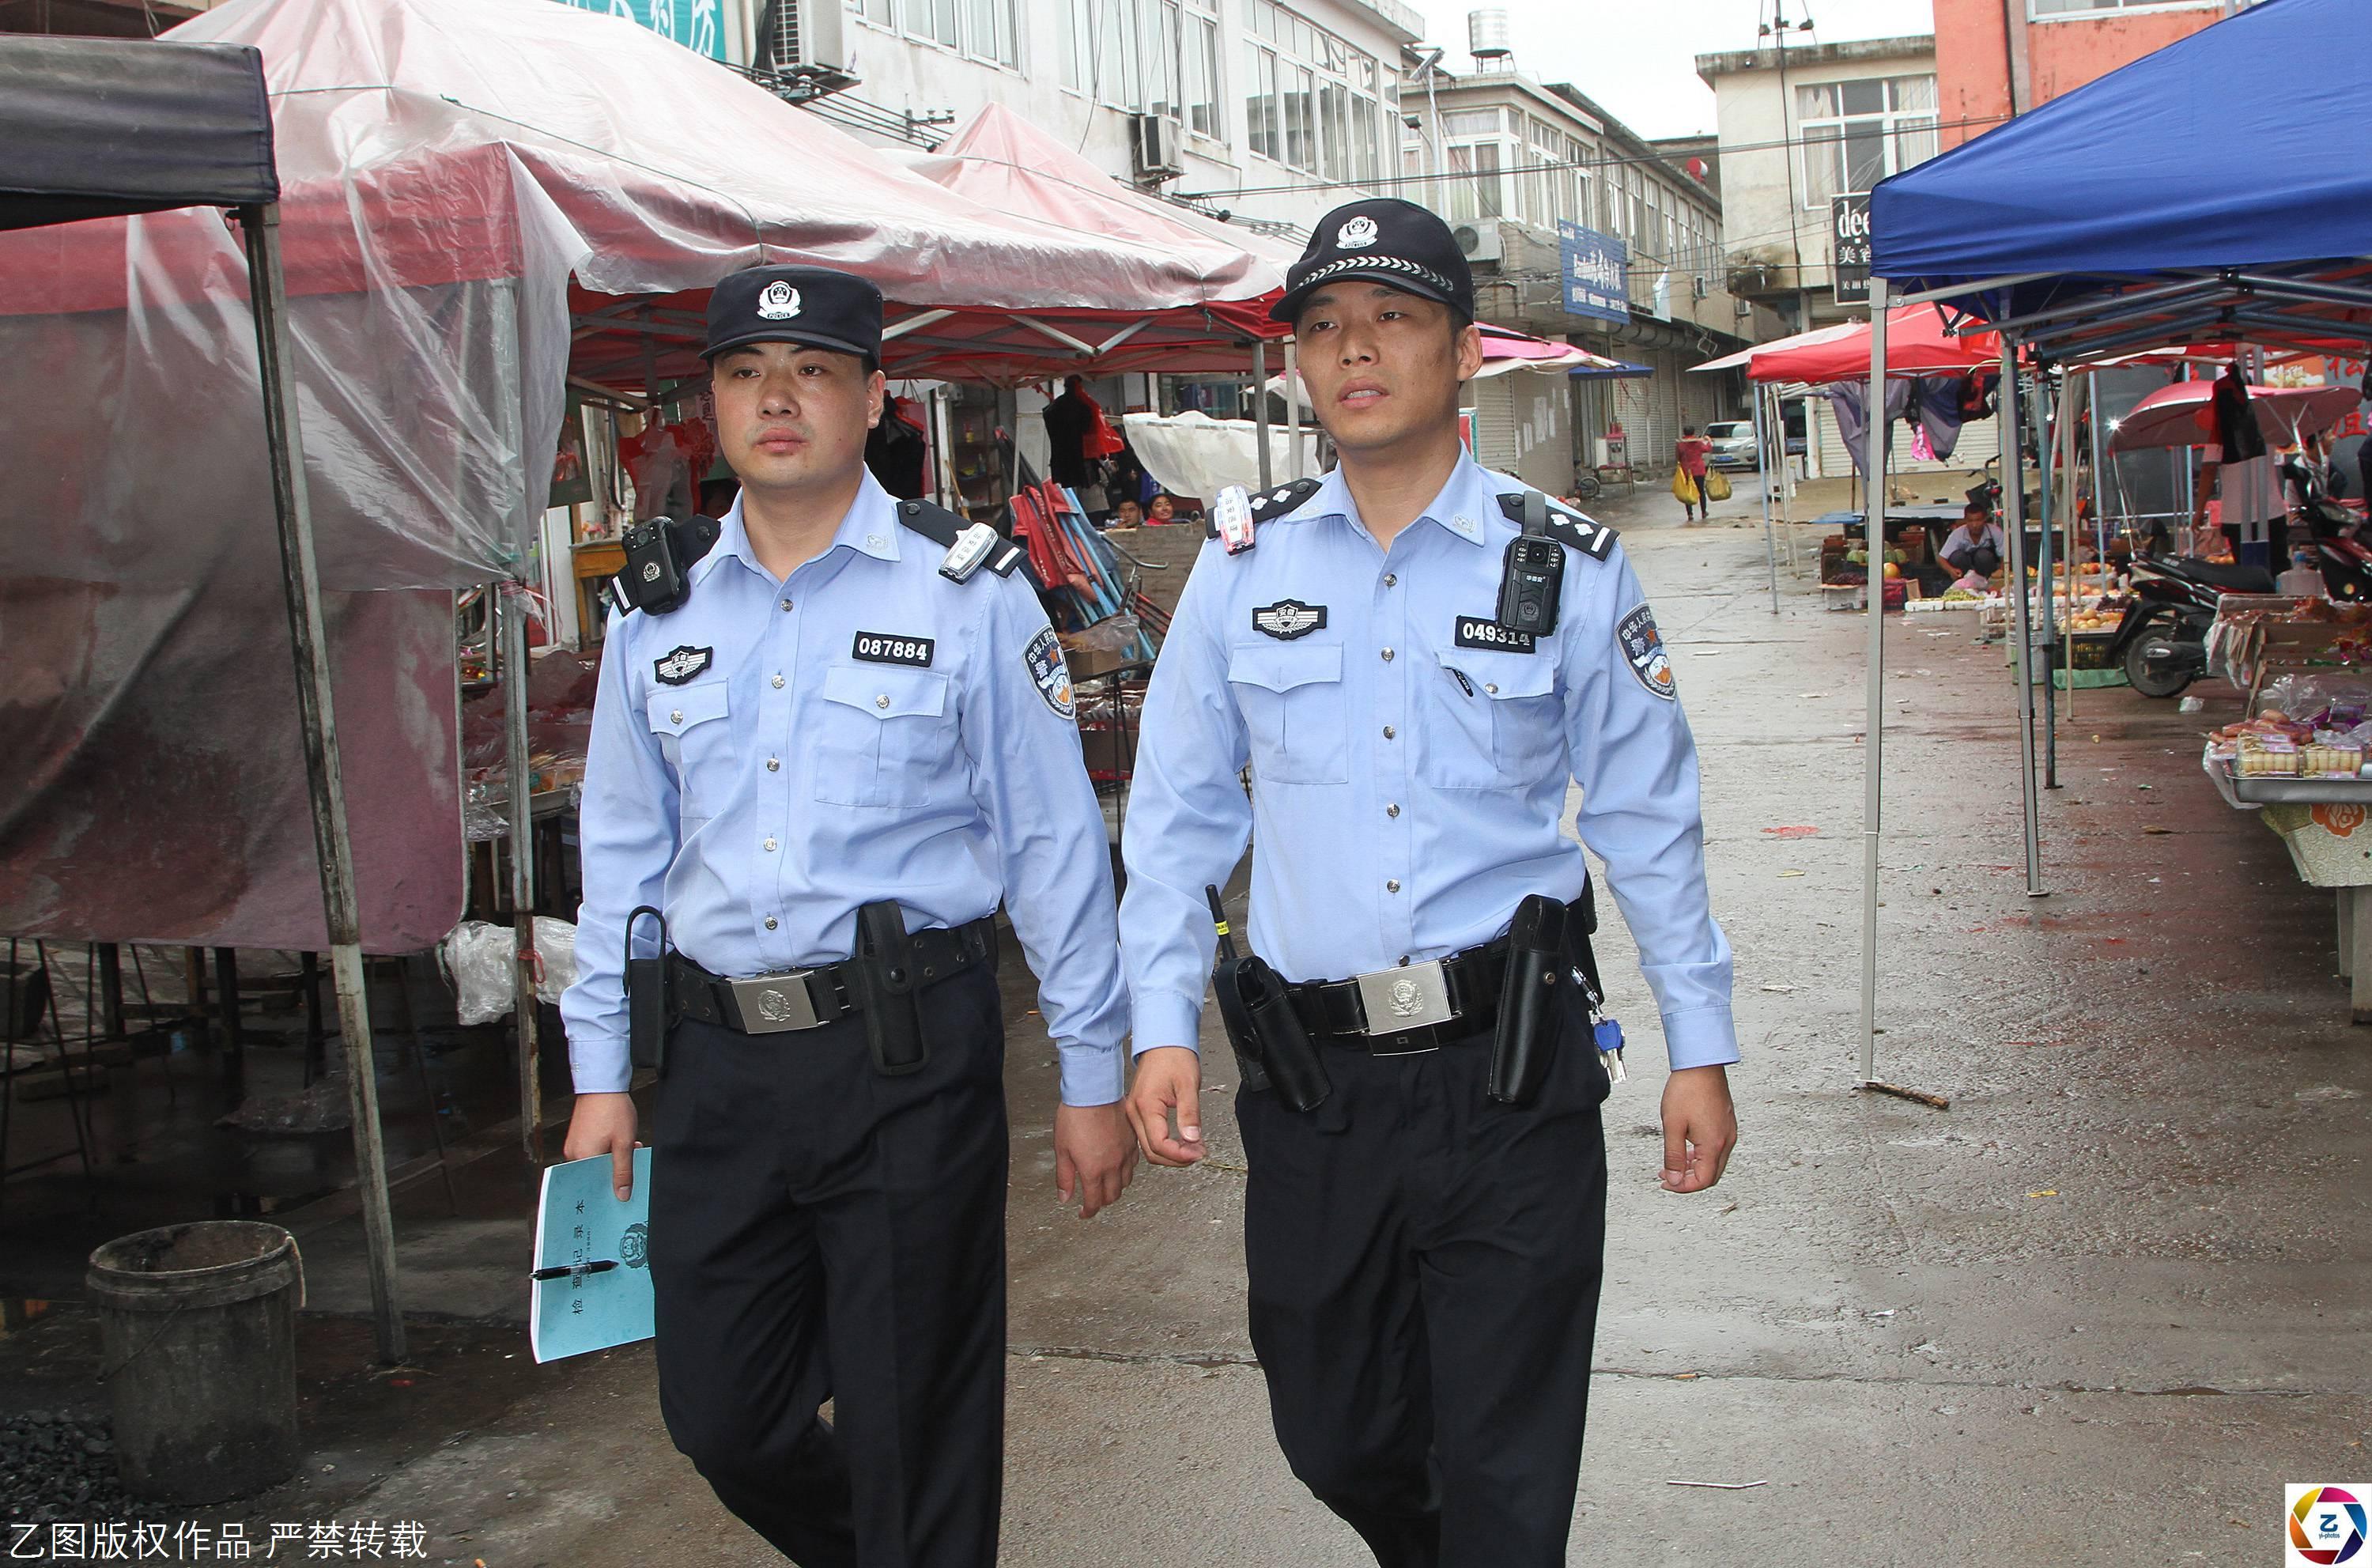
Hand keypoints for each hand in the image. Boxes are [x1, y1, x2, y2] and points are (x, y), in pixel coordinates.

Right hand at [562, 1091, 640, 1200]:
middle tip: (630, 1168)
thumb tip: (621, 1195)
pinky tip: (621, 1143)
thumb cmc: (613, 1110)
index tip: (623, 1193)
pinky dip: (607, 1150)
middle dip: (613, 1172)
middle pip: (594, 1173)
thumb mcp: (624, 1144)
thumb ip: (623, 1171)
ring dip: (612, 1159)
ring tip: (629, 1149)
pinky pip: (592, 1150)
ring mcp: (574, 1143)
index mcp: (581, 1158)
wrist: (603, 1084)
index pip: (593, 1184)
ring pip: (595, 1161)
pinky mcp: (578, 1135)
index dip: (609, 1189)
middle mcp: (573, 1153)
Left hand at [1053, 1102, 1137, 1218]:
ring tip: (1105, 1186)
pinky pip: (1133, 1165)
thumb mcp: (1062, 1150)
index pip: (1094, 1202)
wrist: (1094, 1092)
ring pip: (1125, 1182)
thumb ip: (1065, 1177)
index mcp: (1093, 1170)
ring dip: (1115, 1188)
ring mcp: (1125, 1153)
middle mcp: (1112, 1165)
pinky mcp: (1132, 1142)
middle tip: (1093, 1201)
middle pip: (1112, 1195)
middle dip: (1101, 1202)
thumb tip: (1065, 1197)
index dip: (1088, 1212)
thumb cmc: (1075, 1116)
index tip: (1083, 1213)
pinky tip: (1119, 1166)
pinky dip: (1125, 1172)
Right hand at [1123, 1046, 1204, 1166]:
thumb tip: (1192, 1139)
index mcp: (1146, 1105)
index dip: (1180, 1154)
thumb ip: (1190, 1114)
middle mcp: (1135, 1112)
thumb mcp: (1188, 1085)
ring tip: (1193, 1148)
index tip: (1198, 1153)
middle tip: (1198, 1153)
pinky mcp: (1139, 1112)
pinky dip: (1165, 1145)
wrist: (1163, 1041)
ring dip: (1171, 1154)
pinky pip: (1148, 1137)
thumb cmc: (1174, 1056)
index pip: (1159, 1144)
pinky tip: (1181, 1141)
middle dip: (1177, 1159)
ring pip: (1149, 1148)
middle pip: (1152, 1152)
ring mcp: (1134, 1113)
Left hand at [1659, 1065, 1735, 1193]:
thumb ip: (1673, 1156)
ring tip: (1674, 1164)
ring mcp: (1728, 1132)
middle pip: (1711, 1175)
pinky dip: (1701, 1155)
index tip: (1667, 1182)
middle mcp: (1726, 1140)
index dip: (1683, 1187)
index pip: (1703, 1181)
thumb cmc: (1687, 1089)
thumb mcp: (1673, 1126)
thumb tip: (1674, 1179)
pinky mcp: (1726, 1124)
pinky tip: (1687, 1149)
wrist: (1701, 1064)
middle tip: (1668, 1176)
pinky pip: (1716, 1149)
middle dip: (1688, 1180)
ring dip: (1694, 1168)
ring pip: (1714, 1163)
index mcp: (1714, 1144)